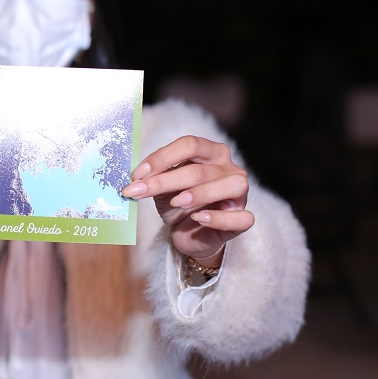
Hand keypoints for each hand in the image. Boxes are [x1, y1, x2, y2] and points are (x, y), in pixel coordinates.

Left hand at [121, 136, 253, 261]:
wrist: (188, 234)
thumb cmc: (178, 204)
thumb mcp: (163, 187)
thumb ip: (155, 177)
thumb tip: (136, 177)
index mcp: (210, 152)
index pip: (189, 144)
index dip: (161, 158)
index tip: (136, 175)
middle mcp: (229, 168)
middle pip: (199, 170)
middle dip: (164, 181)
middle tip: (137, 192)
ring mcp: (240, 193)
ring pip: (228, 186)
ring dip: (199, 194)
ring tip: (176, 202)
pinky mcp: (242, 219)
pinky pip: (240, 217)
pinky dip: (218, 218)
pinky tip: (198, 218)